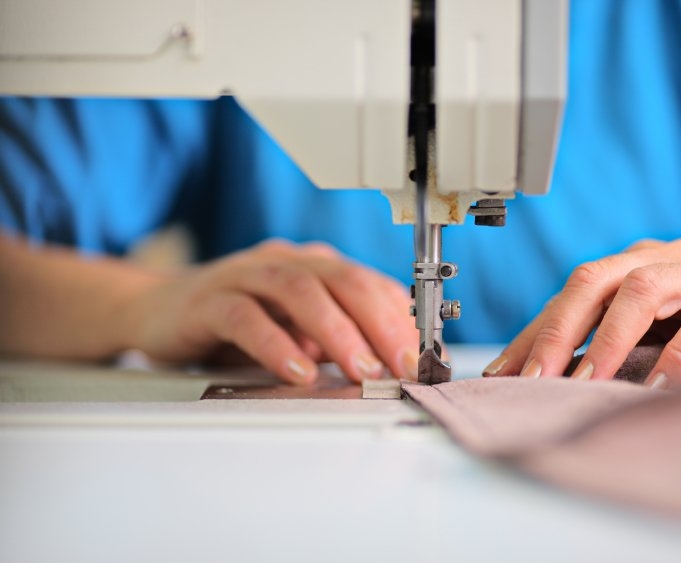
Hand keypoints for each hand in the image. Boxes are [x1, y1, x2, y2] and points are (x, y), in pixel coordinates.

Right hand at [126, 240, 418, 384]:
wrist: (157, 310)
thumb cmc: (236, 321)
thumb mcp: (297, 329)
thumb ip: (337, 338)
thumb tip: (390, 363)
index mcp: (313, 266)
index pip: (368, 284)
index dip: (399, 319)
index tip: (419, 358)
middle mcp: (284, 262)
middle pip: (342, 281)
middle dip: (379, 324)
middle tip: (399, 365)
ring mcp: (245, 275)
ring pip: (299, 291)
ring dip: (336, 331)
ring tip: (360, 370)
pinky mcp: (208, 300)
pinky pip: (245, 315)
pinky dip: (275, 343)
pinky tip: (297, 371)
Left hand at [485, 239, 680, 387]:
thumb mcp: (657, 333)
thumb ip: (612, 342)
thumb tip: (546, 377)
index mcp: (635, 265)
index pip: (571, 294)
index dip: (533, 332)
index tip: (501, 372)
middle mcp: (664, 259)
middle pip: (595, 279)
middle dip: (557, 330)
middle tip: (532, 378)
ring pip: (644, 290)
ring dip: (608, 339)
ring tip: (585, 383)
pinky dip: (678, 354)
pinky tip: (657, 386)